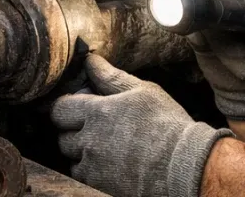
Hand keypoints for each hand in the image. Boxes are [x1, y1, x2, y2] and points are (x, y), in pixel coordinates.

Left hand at [51, 55, 229, 196]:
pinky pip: (83, 177)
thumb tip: (90, 60)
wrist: (184, 165)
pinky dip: (92, 171)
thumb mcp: (143, 91)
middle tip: (95, 129)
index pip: (59, 109)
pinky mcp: (100, 185)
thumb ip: (111, 77)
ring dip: (82, 153)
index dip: (66, 107)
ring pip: (72, 159)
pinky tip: (111, 165)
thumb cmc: (167, 125)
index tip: (78, 108)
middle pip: (62, 136)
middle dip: (74, 132)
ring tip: (106, 148)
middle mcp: (89, 141)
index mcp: (96, 113)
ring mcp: (93, 167)